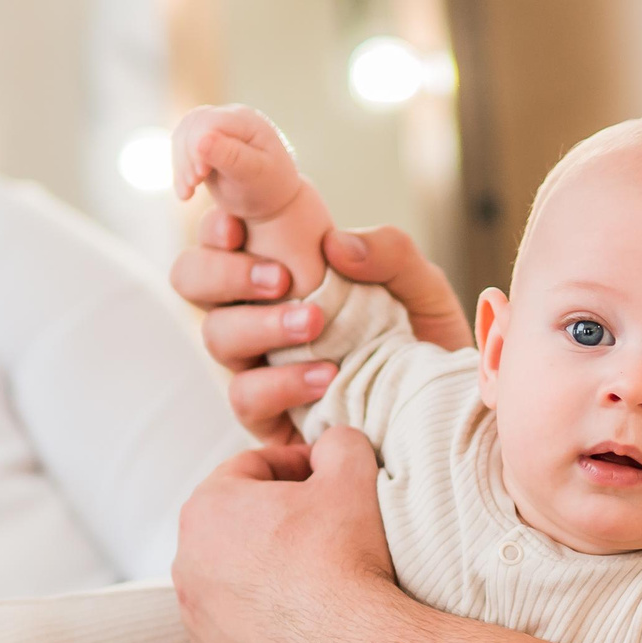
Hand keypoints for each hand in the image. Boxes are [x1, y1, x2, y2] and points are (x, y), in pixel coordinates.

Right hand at [170, 104, 302, 219]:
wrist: (268, 201)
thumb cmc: (266, 188)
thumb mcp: (253, 174)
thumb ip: (231, 156)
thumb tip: (202, 140)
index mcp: (246, 120)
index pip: (209, 121)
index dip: (197, 145)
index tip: (201, 175)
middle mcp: (230, 117)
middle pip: (192, 124)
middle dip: (186, 156)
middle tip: (194, 184)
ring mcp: (216, 127)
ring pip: (182, 135)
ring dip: (180, 164)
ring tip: (188, 191)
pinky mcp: (204, 142)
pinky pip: (181, 147)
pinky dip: (179, 170)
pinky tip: (186, 192)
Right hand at [170, 220, 472, 445]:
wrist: (449, 408)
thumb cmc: (426, 343)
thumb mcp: (423, 289)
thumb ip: (390, 254)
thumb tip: (335, 244)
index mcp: (283, 268)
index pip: (224, 237)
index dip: (216, 228)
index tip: (239, 226)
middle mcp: (257, 312)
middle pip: (192, 280)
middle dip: (224, 273)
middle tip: (280, 279)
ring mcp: (257, 364)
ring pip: (216, 336)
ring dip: (261, 325)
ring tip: (315, 324)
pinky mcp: (268, 417)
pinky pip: (246, 398)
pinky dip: (281, 383)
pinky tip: (325, 376)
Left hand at [172, 427, 403, 642]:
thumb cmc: (346, 560)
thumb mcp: (353, 472)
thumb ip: (338, 441)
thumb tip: (332, 445)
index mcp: (207, 509)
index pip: (251, 468)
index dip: (296, 466)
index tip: (329, 478)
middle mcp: (187, 566)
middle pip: (237, 527)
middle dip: (277, 522)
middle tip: (329, 528)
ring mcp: (198, 625)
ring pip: (235, 583)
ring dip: (270, 576)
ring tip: (323, 582)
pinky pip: (243, 635)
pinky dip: (271, 627)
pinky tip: (314, 628)